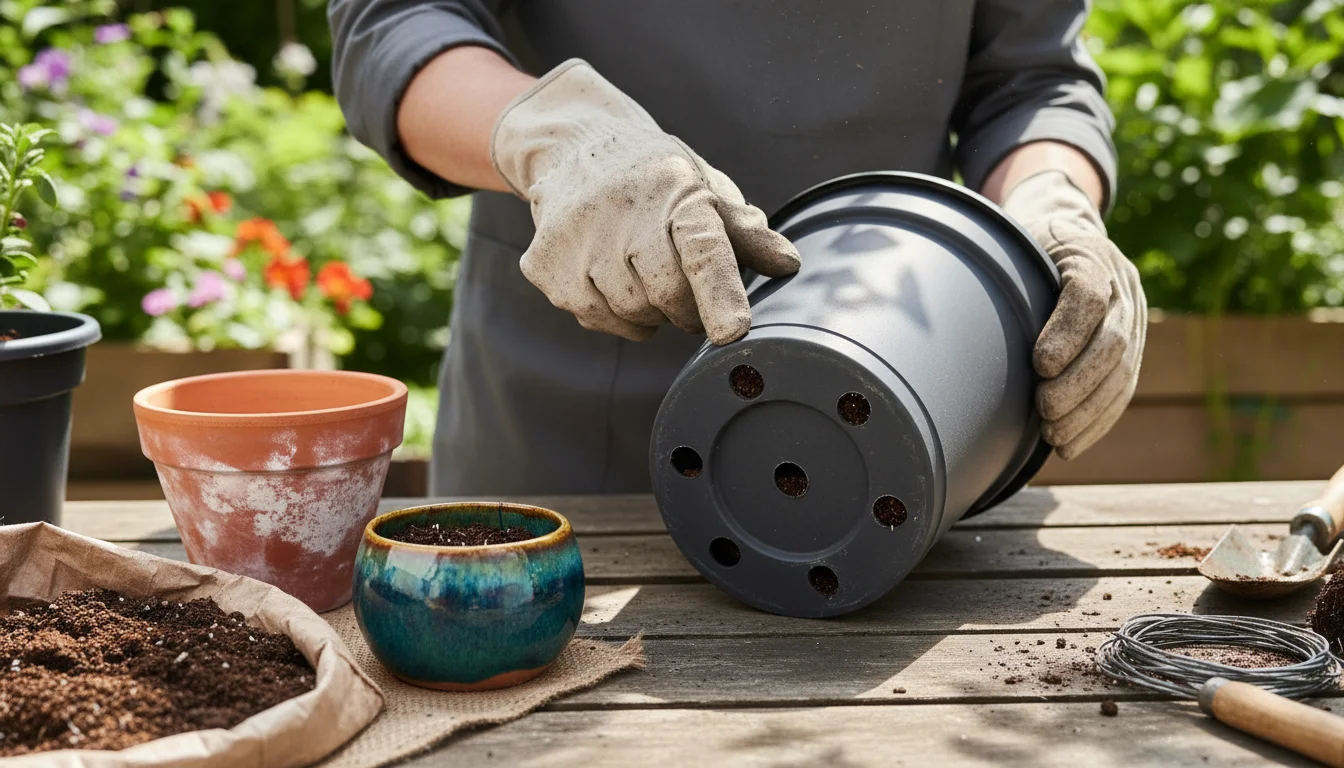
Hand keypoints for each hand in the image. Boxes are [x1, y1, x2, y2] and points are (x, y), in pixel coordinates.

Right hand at [490, 59, 800, 343]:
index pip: (703, 249)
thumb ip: (745, 231)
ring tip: (639, 268)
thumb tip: (788, 264)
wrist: (574, 147)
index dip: (720, 294)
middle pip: (668, 298)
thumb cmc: (654, 177)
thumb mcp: (704, 188)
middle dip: (684, 306)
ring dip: (647, 309)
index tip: (733, 331)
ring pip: (631, 314)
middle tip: (680, 283)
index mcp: (676, 192)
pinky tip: (608, 274)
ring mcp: (577, 241)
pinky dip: (612, 311)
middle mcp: (623, 213)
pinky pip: (596, 318)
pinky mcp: (545, 265)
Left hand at [1002, 171, 1146, 459]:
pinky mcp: (1135, 347)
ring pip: (1123, 370)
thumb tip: (957, 324)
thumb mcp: (1011, 244)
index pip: (1088, 294)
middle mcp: (1122, 284)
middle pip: (1113, 340)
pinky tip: (1070, 444)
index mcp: (1089, 253)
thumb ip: (996, 271)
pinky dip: (1097, 421)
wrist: (1068, 233)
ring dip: (1088, 411)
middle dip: (1079, 383)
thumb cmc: (1025, 247)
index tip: (1040, 365)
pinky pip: (1124, 388)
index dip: (1067, 333)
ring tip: (1054, 436)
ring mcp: (1134, 317)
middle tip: (1045, 410)